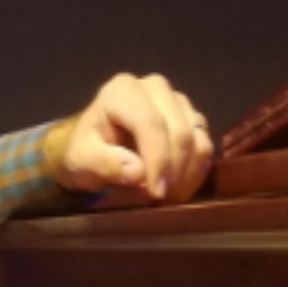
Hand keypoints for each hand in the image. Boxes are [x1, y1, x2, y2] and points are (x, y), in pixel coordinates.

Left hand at [45, 73, 213, 201]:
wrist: (94, 148)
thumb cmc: (85, 151)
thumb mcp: (82, 160)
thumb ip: (104, 163)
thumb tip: (137, 172)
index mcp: (121, 91)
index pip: (150, 123)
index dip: (158, 159)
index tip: (156, 191)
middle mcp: (153, 87)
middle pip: (179, 130)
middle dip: (174, 170)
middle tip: (162, 199)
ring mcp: (176, 100)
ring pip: (197, 138)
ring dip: (188, 173)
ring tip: (169, 197)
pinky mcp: (191, 116)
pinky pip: (205, 144)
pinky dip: (196, 170)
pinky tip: (179, 189)